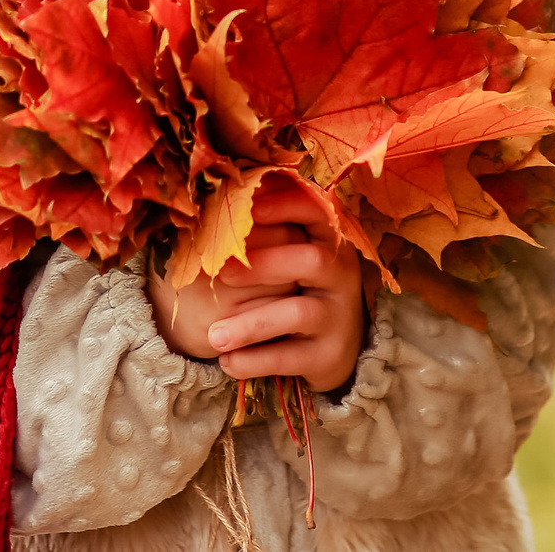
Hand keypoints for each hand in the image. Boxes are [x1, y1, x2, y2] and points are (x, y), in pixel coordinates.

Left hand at [148, 185, 365, 392]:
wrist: (336, 348)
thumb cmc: (301, 288)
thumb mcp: (295, 255)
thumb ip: (271, 230)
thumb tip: (218, 194)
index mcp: (331, 241)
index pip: (317, 211)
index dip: (286, 204)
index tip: (249, 207)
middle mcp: (341, 276)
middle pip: (312, 260)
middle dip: (263, 264)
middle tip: (221, 273)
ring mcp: (337, 318)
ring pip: (297, 313)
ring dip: (251, 323)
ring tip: (213, 336)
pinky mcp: (328, 356)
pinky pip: (289, 358)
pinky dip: (254, 360)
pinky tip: (227, 361)